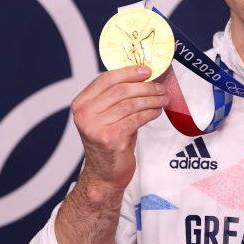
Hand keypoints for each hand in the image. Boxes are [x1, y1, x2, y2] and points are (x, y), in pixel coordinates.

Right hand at [71, 65, 167, 189]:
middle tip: (160, 86)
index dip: (129, 72)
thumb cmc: (110, 140)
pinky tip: (157, 112)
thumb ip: (117, 96)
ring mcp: (96, 127)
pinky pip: (136, 119)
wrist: (104, 173)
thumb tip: (143, 75)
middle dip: (145, 86)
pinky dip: (150, 113)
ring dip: (151, 99)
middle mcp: (84, 114)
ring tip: (163, 98)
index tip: (147, 70)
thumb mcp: (108, 115)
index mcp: (81, 104)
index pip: (106, 79)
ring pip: (130, 104)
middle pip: (121, 90)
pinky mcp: (110, 139)